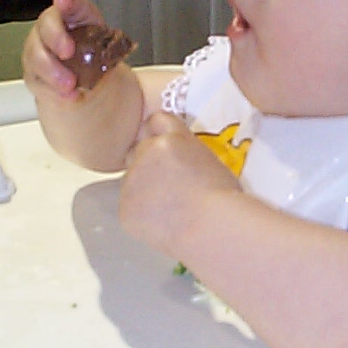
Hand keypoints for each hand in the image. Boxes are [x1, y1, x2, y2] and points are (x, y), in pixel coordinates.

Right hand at [21, 0, 104, 102]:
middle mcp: (52, 30)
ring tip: (70, 84)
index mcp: (74, 17)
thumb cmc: (93, 57)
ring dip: (53, 71)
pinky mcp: (34, 74)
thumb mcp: (108, 48)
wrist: (83, 82)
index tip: (63, 0)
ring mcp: (39, 51)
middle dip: (55, 37)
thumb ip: (114, 45)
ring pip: (36, 55)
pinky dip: (53, 90)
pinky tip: (67, 95)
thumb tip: (127, 47)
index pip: (70, 4)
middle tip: (67, 52)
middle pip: (46, 25)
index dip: (67, 1)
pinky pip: (37, 80)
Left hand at [119, 112, 240, 256]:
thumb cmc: (223, 197)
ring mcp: (131, 180)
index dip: (163, 135)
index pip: (157, 121)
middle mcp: (145, 152)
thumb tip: (172, 154)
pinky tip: (163, 222)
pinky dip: (141, 212)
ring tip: (171, 208)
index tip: (170, 150)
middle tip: (172, 185)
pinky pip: (129, 205)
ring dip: (144, 188)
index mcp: (170, 138)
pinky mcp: (124, 207)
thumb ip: (184, 147)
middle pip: (140, 150)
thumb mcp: (208, 158)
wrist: (213, 227)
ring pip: (133, 179)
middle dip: (150, 162)